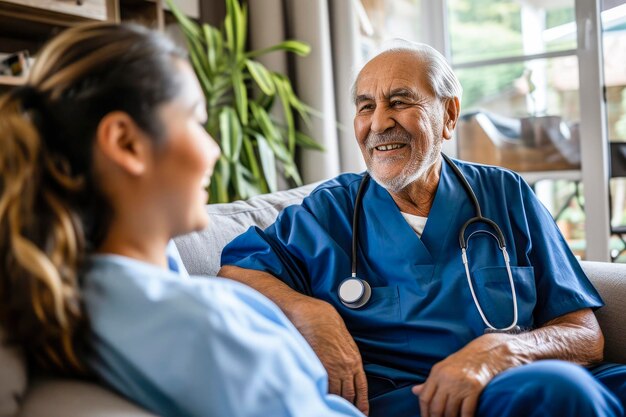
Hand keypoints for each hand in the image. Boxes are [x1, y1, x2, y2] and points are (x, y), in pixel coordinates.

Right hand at [292, 298, 368, 414]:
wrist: (310, 315)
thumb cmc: (324, 320)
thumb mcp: (343, 337)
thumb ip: (346, 353)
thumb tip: (343, 363)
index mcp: (355, 359)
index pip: (362, 388)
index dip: (362, 403)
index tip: (362, 413)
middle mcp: (346, 366)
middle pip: (349, 394)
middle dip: (348, 406)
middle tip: (345, 413)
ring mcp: (332, 369)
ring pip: (336, 394)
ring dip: (335, 402)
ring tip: (331, 408)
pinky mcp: (318, 369)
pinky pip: (323, 389)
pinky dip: (323, 396)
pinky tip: (321, 399)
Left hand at [411, 334, 515, 416]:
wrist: (486, 353)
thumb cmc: (463, 362)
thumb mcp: (442, 368)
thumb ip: (430, 382)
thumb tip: (414, 391)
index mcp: (436, 373)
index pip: (425, 398)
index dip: (424, 413)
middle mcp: (446, 379)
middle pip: (436, 407)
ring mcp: (460, 384)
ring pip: (451, 411)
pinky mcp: (474, 388)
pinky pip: (467, 411)